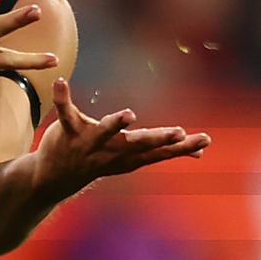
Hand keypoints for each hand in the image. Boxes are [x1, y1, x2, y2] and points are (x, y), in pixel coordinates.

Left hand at [33, 78, 210, 199]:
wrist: (55, 178)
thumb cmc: (103, 161)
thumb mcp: (134, 159)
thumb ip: (164, 151)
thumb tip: (201, 152)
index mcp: (130, 155)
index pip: (161, 152)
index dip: (183, 147)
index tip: (205, 139)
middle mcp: (113, 151)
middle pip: (139, 145)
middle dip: (160, 139)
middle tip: (180, 132)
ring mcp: (89, 143)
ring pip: (104, 132)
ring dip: (116, 124)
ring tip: (129, 113)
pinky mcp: (68, 131)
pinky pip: (65, 113)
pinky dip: (63, 98)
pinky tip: (60, 82)